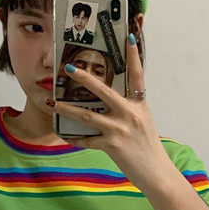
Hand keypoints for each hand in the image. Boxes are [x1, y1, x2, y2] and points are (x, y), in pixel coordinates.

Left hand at [49, 34, 174, 192]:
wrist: (156, 173)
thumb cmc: (148, 148)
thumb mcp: (143, 122)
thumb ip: (129, 110)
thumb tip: (111, 101)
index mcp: (139, 104)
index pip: (137, 75)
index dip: (134, 55)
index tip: (129, 36)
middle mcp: (130, 113)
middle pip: (103, 91)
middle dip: (84, 78)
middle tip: (69, 68)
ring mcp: (120, 129)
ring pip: (87, 115)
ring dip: (66, 109)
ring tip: (52, 102)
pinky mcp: (112, 146)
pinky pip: (87, 140)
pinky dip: (75, 138)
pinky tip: (64, 135)